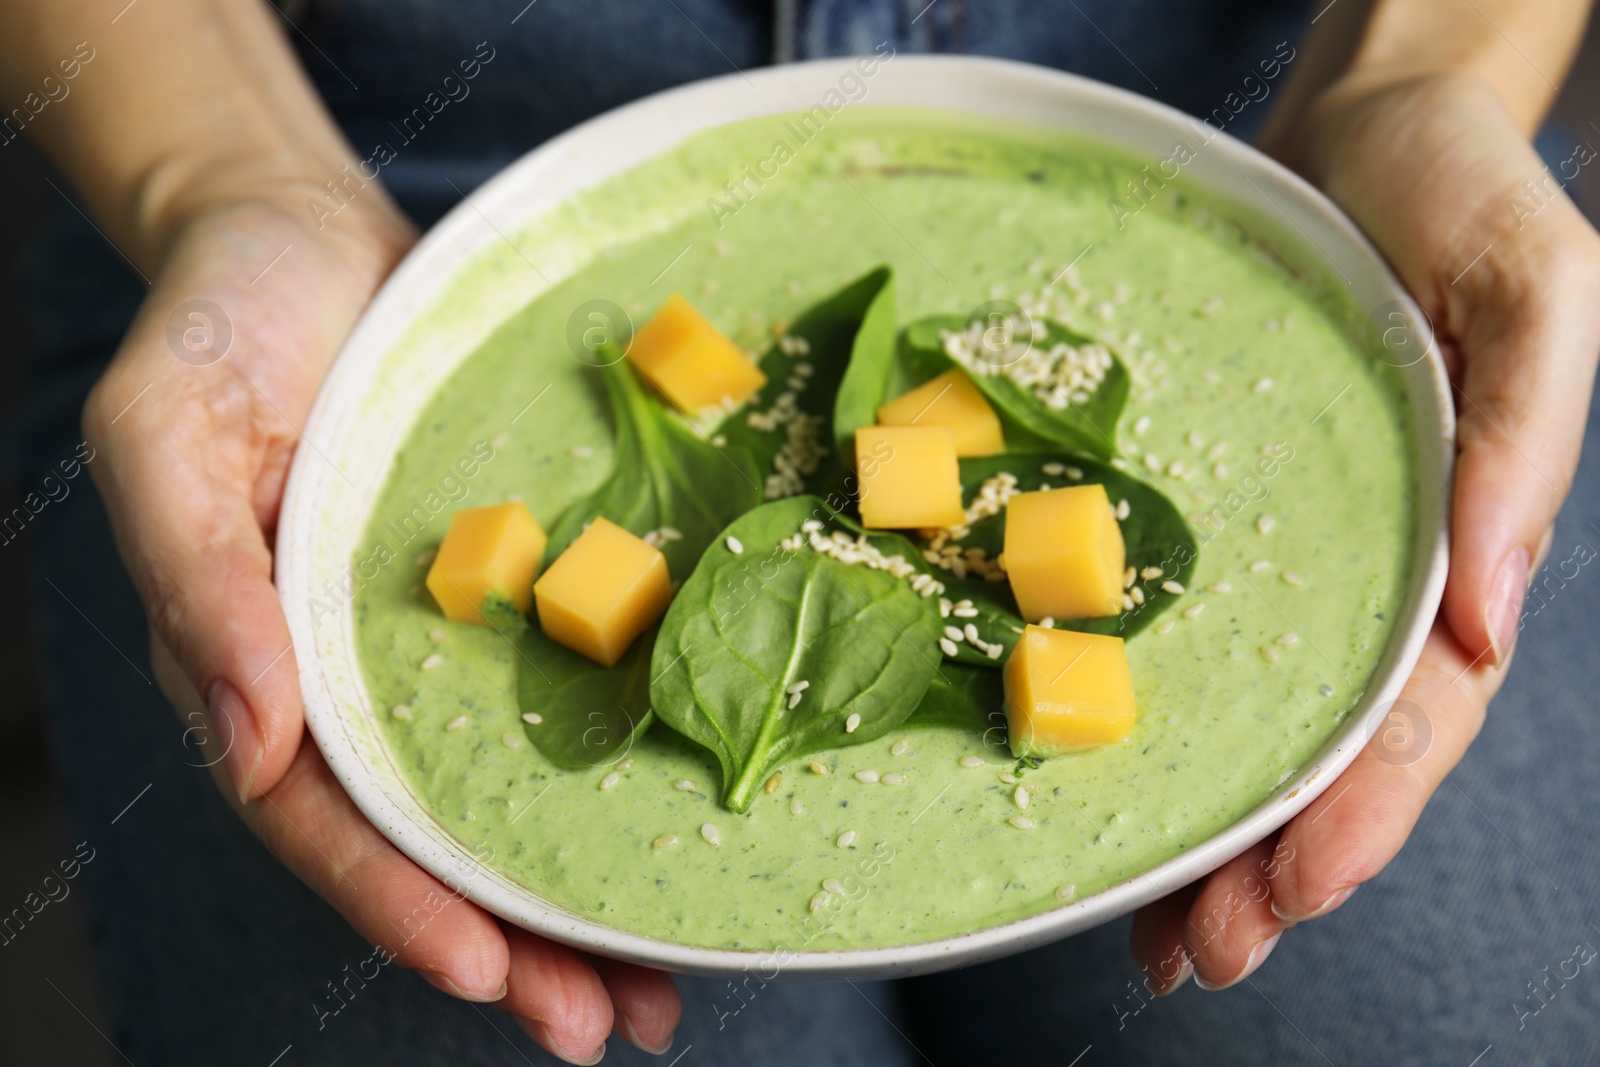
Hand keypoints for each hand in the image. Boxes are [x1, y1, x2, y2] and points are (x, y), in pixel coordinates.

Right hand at [84, 188, 681, 1060]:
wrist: (303, 236)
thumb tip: (247, 739)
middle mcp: (349, 679)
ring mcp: (432, 644)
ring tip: (654, 995)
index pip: (322, 818)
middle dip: (512, 944)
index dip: (397, 904)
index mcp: (259, 666)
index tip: (485, 974)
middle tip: (602, 1028)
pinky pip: (557, 698)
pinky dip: (611, 777)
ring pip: (503, 799)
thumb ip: (196, 579)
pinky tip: (679, 829)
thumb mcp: (165, 431)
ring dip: (572, 903)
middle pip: (427, 842)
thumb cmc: (220, 324)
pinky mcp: (504, 590)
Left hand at [1130, 71, 1599, 990]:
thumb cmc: (1460, 192)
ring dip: (1211, 831)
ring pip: (1253, 717)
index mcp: (1462, 544)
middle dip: (1272, 861)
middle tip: (1196, 956)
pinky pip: (1180, 628)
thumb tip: (1495, 613)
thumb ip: (1524, 438)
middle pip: (1330, 747)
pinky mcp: (1208, 513)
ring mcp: (1289, 554)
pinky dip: (1150, 716)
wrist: (1359, 130)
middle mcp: (1374, 572)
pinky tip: (1104, 787)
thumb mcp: (1536, 288)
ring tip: (1155, 935)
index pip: (1420, 709)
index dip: (1363, 808)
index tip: (1296, 891)